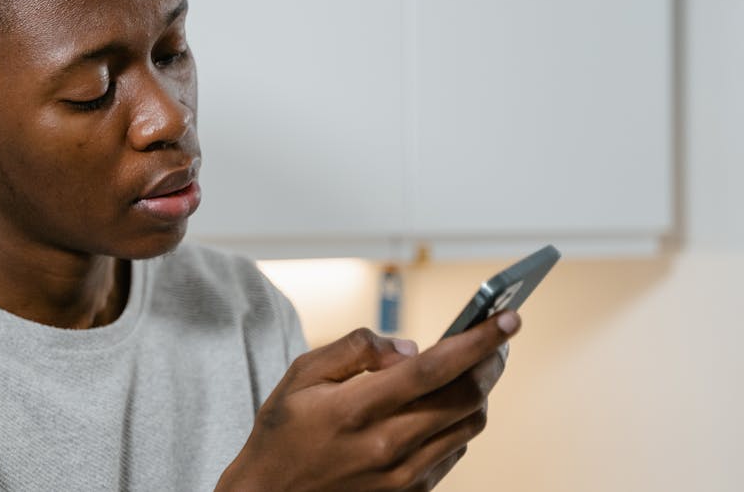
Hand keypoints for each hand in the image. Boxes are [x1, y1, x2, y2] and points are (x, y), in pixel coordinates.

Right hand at [216, 311, 519, 490]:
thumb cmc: (284, 431)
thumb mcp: (302, 376)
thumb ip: (354, 349)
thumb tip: (408, 346)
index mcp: (356, 410)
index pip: (433, 369)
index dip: (477, 341)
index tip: (508, 318)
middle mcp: (386, 445)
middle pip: (466, 398)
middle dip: (491, 362)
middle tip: (497, 338)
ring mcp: (403, 474)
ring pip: (469, 426)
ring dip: (480, 392)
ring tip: (470, 369)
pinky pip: (455, 451)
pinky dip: (459, 422)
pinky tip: (442, 407)